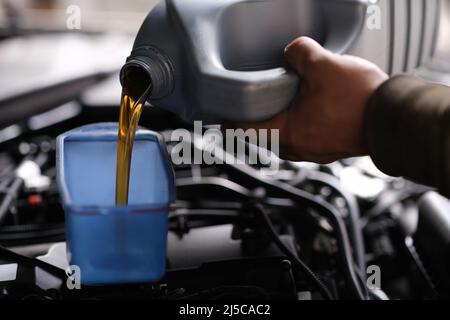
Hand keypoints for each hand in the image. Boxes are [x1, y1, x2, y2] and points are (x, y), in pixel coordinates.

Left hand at [229, 37, 387, 163]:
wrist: (395, 118)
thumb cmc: (360, 100)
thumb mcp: (323, 65)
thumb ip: (299, 53)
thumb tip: (292, 52)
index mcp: (287, 134)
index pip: (245, 132)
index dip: (230, 120)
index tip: (222, 113)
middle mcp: (297, 149)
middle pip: (263, 136)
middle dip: (255, 119)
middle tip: (250, 102)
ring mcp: (314, 152)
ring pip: (284, 138)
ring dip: (278, 121)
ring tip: (278, 103)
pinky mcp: (329, 149)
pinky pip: (303, 138)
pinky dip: (297, 125)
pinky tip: (305, 108)